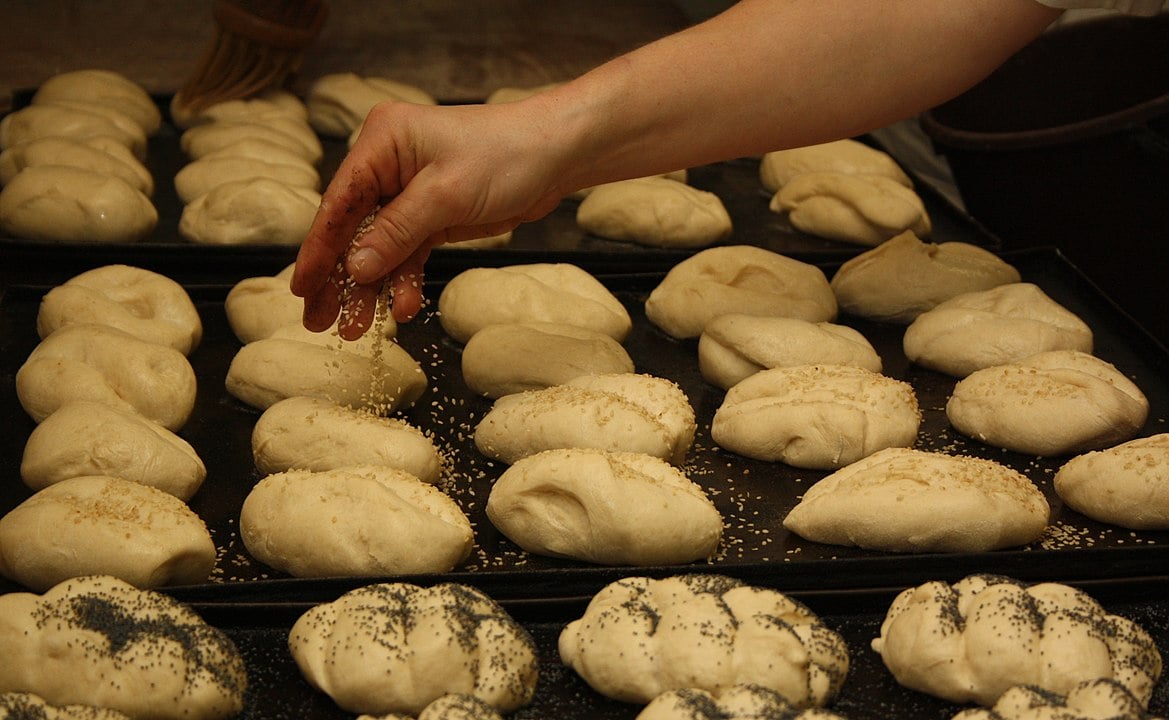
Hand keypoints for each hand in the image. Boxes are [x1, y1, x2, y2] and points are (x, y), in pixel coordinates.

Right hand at [290, 99, 566, 338]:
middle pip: (352, 229)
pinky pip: (408, 254)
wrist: (555, 155)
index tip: (300, 289)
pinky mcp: (430, 215)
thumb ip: (397, 232)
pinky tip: (404, 309)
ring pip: (378, 248)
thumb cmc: (504, 155)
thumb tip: (355, 269)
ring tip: (357, 330)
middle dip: (339, 278)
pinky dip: (405, 281)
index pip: (338, 203)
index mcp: (380, 144)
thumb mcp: (446, 195)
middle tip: (318, 321)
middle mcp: (387, 166)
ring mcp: (408, 193)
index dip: (318, 250)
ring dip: (371, 289)